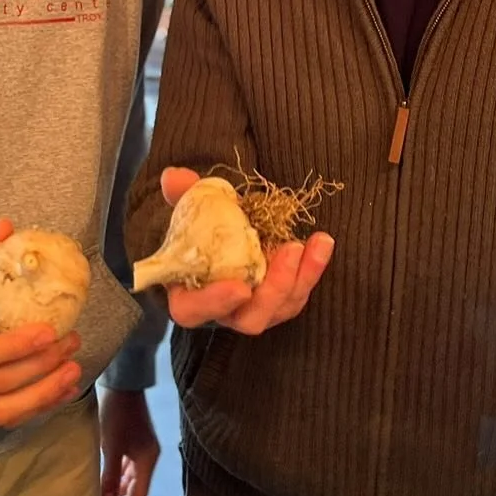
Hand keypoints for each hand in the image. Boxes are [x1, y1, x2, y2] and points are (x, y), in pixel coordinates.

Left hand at [98, 388, 159, 495]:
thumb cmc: (117, 414)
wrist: (123, 383)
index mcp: (147, 461)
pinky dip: (117, 482)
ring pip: (131, 483)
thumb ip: (110, 475)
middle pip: (135, 493)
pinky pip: (127, 471)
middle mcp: (148, 459)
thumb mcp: (111, 445)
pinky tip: (106, 487)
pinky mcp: (135, 443)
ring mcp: (142, 451)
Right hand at [159, 168, 334, 334]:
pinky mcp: (280, 302)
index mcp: (189, 295)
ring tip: (315, 242)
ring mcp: (255, 309)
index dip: (214, 303)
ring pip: (281, 309)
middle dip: (274, 289)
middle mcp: (224, 311)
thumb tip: (173, 176)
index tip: (239, 287)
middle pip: (249, 319)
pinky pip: (299, 294)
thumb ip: (184, 195)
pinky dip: (312, 269)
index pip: (193, 310)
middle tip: (290, 250)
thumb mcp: (190, 209)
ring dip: (301, 277)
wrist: (224, 235)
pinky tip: (322, 242)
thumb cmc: (200, 229)